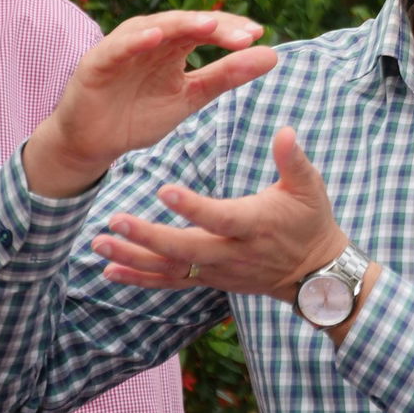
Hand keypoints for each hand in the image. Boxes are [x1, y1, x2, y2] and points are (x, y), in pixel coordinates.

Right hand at [26, 12, 276, 196]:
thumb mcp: (191, 97)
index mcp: (174, 46)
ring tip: (209, 24)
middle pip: (187, 25)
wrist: (95, 142)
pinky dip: (135, 40)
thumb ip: (227, 76)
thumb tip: (272, 55)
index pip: (207, 29)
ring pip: (154, 28)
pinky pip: (118, 48)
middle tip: (245, 34)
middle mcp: (150, 39)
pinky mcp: (97, 63)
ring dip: (181, 24)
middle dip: (217, 27)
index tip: (259, 35)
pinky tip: (155, 37)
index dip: (232, 30)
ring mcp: (123, 48)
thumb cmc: (140, 114)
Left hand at [90, 126, 349, 304]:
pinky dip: (139, 279)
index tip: (163, 190)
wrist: (314, 273)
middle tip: (115, 221)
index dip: (192, 207)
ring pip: (170, 269)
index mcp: (255, 224)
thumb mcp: (309, 187)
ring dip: (132, 259)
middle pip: (185, 249)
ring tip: (99, 244)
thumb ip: (293, 159)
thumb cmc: (311, 221)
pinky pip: (170, 282)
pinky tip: (109, 271)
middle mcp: (233, 252)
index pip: (220, 217)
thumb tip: (285, 130)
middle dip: (147, 238)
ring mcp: (218, 270)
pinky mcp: (209, 280)